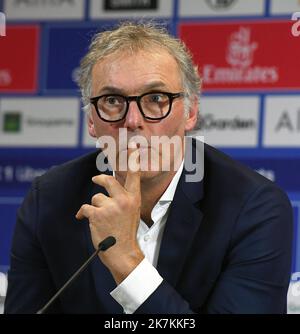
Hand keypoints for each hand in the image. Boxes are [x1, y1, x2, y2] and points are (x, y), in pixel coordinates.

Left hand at [76, 148, 143, 283]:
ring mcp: (110, 207)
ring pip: (95, 197)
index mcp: (133, 199)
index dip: (132, 159)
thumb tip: (112, 190)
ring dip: (94, 207)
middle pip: (108, 180)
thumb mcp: (132, 213)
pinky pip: (85, 208)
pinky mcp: (97, 214)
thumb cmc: (126, 233)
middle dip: (100, 178)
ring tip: (99, 218)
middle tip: (96, 179)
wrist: (123, 253)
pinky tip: (83, 219)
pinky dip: (82, 214)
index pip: (134, 175)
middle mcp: (123, 200)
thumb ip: (125, 199)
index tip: (133, 146)